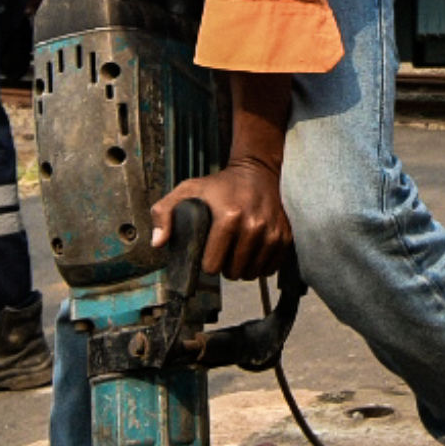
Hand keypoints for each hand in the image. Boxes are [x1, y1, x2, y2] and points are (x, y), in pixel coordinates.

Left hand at [153, 157, 292, 280]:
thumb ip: (164, 213)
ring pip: (252, 273)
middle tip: (222, 250)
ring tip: (236, 252)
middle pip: (233, 272)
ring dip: (242, 268)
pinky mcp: (285, 236)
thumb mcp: (187, 190)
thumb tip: (159, 243)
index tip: (207, 250)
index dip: (206, 261)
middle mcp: (254, 226)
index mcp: (229, 217)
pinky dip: (260, 266)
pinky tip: (251, 253)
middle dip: (224, 266)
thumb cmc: (220, 184)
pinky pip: (270, 268)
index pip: (213, 266)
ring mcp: (272, 232)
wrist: (258, 171)